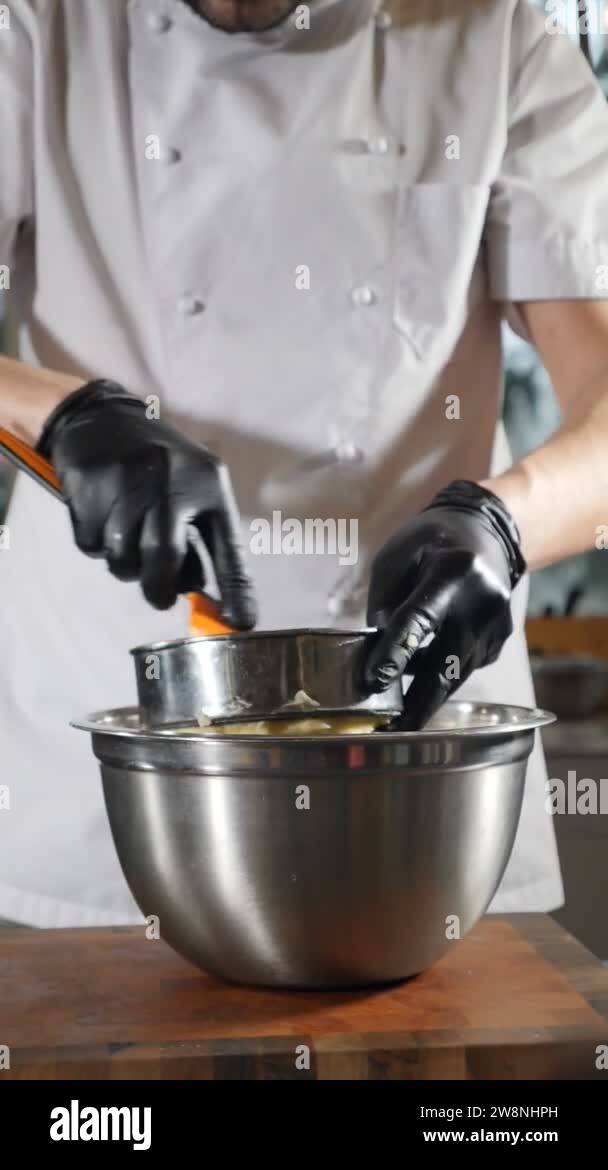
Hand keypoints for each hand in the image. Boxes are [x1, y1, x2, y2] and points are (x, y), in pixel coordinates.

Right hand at [37, 379, 256, 623]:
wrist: (103, 418)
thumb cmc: (159, 466)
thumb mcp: (194, 489)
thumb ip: (202, 539)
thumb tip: (200, 592)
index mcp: (207, 481)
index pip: (227, 544)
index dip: (235, 588)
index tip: (241, 623)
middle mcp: (169, 478)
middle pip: (163, 556)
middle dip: (159, 588)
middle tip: (159, 595)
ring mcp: (126, 480)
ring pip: (122, 557)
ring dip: (125, 564)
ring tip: (129, 538)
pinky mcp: (89, 485)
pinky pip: (91, 544)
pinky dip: (97, 544)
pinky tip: (105, 517)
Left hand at [364, 481, 526, 728]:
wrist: (484, 536)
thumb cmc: (428, 544)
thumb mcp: (395, 558)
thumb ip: (384, 601)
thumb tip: (379, 650)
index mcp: (453, 570)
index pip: (420, 618)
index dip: (396, 650)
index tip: (375, 678)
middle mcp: (483, 600)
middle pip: (448, 662)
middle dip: (420, 701)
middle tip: (395, 729)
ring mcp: (498, 624)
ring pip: (457, 673)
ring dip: (427, 693)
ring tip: (400, 713)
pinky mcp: (500, 642)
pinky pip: (464, 668)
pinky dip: (441, 676)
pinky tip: (422, 676)